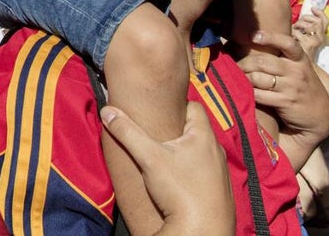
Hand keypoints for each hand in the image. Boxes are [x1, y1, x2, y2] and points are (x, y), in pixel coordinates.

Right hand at [101, 102, 234, 235]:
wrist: (202, 230)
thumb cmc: (180, 190)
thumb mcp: (148, 157)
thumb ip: (126, 132)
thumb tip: (107, 111)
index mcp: (204, 136)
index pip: (194, 106)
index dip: (176, 104)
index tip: (159, 109)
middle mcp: (217, 151)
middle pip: (195, 130)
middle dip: (176, 129)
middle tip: (155, 134)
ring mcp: (221, 172)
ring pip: (200, 152)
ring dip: (184, 151)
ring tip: (164, 157)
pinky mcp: (219, 191)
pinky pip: (204, 171)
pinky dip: (191, 170)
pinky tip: (176, 180)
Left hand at [238, 29, 328, 169]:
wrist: (319, 117)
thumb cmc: (301, 88)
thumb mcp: (298, 70)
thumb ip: (282, 59)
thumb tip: (253, 42)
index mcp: (300, 60)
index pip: (288, 44)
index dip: (270, 37)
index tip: (253, 35)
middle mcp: (297, 72)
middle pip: (262, 62)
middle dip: (244, 63)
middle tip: (235, 65)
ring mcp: (292, 87)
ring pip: (258, 78)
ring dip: (243, 78)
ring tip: (237, 78)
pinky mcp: (286, 102)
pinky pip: (259, 94)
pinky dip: (248, 92)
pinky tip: (244, 91)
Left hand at [292, 10, 328, 59]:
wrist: (299, 67)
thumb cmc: (298, 51)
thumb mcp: (302, 37)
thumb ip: (303, 29)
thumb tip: (299, 18)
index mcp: (320, 36)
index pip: (325, 21)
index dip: (320, 13)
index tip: (313, 9)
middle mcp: (320, 38)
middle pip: (315, 20)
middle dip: (305, 18)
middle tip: (298, 25)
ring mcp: (316, 41)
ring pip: (306, 25)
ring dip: (297, 26)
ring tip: (293, 33)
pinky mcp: (309, 44)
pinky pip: (297, 32)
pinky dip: (291, 34)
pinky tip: (291, 39)